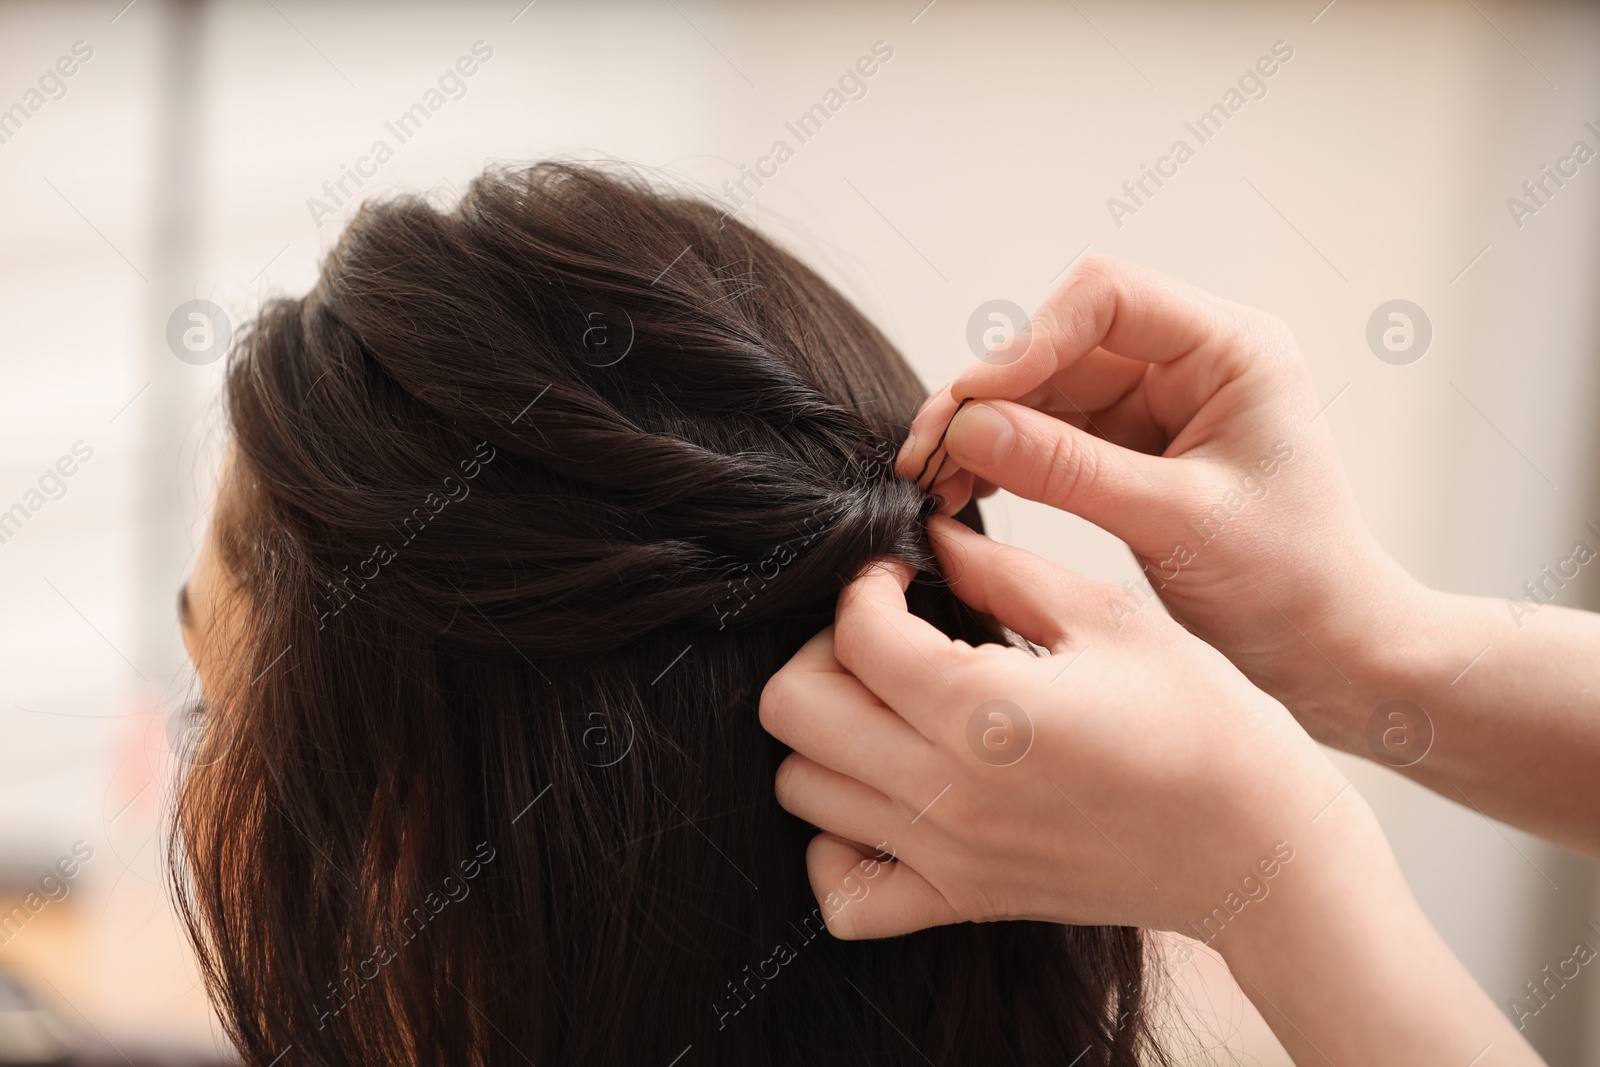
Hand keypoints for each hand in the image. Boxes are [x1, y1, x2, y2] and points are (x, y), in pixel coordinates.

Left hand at [759, 516, 1349, 938]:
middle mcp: (947, 792)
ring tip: (890, 708)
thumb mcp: (1108, 616)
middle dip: (822, 651)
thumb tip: (927, 538)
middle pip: (791, 712)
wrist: (1256, 849)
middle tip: (883, 634)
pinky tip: (886, 797)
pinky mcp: (962, 901)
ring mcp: (947, 856)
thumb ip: (1001, 570)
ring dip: (826, 736)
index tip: (901, 573)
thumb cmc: (1203, 721)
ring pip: (802, 790)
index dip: (867, 584)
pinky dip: (836, 843)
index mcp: (984, 709)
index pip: (853, 633)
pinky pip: (843, 893)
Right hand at [898, 257, 1427, 739]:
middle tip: (926, 456)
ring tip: (933, 484)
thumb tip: (969, 428)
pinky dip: (1002, 459)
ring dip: (983, 432)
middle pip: (1059, 344)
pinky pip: (1048, 434)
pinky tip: (965, 491)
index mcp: (1231, 350)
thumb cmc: (1291, 584)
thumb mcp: (1177, 523)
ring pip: (1043, 389)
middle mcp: (1190, 362)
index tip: (972, 404)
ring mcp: (1156, 403)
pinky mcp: (1130, 448)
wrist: (1328, 652)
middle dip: (987, 397)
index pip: (1107, 300)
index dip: (1029, 341)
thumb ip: (1070, 472)